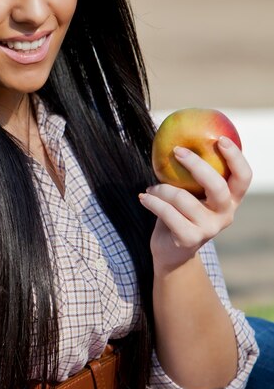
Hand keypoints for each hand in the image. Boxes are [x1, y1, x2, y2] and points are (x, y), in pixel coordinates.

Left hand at [139, 136, 251, 274]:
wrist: (171, 250)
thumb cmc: (181, 212)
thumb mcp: (191, 191)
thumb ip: (192, 173)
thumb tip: (176, 139)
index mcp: (230, 199)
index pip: (243, 177)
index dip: (236, 157)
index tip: (220, 139)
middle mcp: (225, 214)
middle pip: (217, 185)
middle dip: (197, 165)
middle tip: (177, 150)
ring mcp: (209, 228)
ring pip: (183, 198)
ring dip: (162, 188)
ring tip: (152, 187)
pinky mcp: (190, 238)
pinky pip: (167, 213)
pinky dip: (152, 202)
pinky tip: (144, 197)